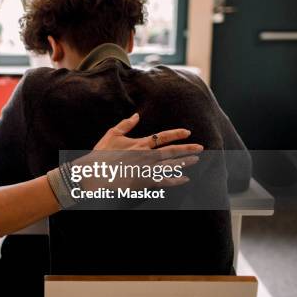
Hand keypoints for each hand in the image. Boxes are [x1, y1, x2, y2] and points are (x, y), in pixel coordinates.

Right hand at [78, 113, 202, 188]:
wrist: (96, 173)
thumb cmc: (102, 154)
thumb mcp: (111, 135)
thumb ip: (125, 124)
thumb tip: (136, 115)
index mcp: (139, 144)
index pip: (162, 137)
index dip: (176, 134)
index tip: (187, 132)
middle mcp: (146, 156)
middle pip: (171, 152)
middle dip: (187, 149)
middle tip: (201, 148)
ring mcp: (146, 170)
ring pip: (170, 166)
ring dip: (184, 162)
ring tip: (195, 160)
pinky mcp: (144, 181)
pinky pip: (164, 181)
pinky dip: (175, 180)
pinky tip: (185, 179)